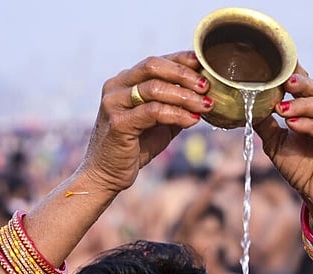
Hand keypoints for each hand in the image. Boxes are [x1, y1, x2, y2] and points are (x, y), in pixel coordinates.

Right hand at [81, 51, 212, 192]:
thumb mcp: (159, 122)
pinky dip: (176, 114)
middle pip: (153, 66)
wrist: (106, 175)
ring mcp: (114, 104)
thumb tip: (205, 95)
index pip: (156, 62)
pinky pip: (153, 111)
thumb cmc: (134, 147)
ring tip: (205, 105)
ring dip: (184, 96)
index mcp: (124, 81)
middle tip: (206, 86)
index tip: (204, 65)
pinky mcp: (118, 123)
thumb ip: (175, 106)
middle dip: (183, 74)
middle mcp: (115, 87)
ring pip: (155, 88)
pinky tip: (191, 120)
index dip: (181, 60)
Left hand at [255, 65, 312, 228]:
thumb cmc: (301, 165)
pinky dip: (310, 124)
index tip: (273, 65)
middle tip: (282, 82)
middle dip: (298, 84)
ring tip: (282, 108)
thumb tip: (245, 104)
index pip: (305, 81)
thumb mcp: (276, 142)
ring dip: (302, 104)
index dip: (291, 72)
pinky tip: (294, 124)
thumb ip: (265, 122)